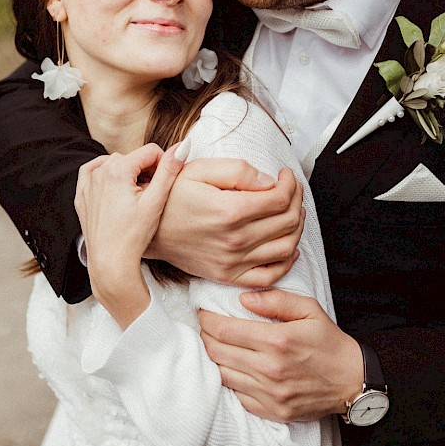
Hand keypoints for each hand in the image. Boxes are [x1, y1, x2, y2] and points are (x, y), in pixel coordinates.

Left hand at [75, 143, 184, 327]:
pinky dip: (104, 174)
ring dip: (126, 172)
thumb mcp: (156, 201)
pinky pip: (93, 172)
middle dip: (145, 170)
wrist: (111, 261)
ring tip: (135, 195)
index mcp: (118, 169)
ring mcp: (88, 183)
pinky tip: (114, 187)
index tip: (165, 184)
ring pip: (113, 163)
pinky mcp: (82, 195)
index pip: (151, 151)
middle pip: (133, 157)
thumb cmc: (134, 235)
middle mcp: (100, 171)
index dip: (163, 165)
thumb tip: (183, 145)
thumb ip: (169, 170)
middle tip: (151, 193)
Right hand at [146, 158, 303, 287]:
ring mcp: (232, 262)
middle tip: (291, 189)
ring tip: (290, 211)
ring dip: (297, 227)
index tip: (286, 174)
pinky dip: (286, 262)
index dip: (290, 183)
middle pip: (288, 221)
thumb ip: (238, 170)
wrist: (147, 228)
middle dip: (297, 200)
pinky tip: (288, 246)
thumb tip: (270, 181)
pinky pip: (270, 276)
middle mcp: (235, 240)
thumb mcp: (199, 169)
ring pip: (286, 247)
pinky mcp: (228, 276)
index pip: (281, 198)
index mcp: (229, 210)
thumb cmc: (171, 196)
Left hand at [198, 289, 362, 421]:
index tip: (204, 313)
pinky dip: (230, 379)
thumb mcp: (309, 310)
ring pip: (222, 374)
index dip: (207, 319)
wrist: (352, 381)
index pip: (224, 330)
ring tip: (218, 346)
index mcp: (277, 341)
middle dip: (206, 336)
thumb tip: (243, 298)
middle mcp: (270, 369)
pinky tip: (235, 367)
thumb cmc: (329, 343)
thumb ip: (276, 300)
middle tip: (207, 327)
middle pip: (217, 352)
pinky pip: (237, 395)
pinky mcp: (271, 411)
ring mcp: (269, 393)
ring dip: (214, 358)